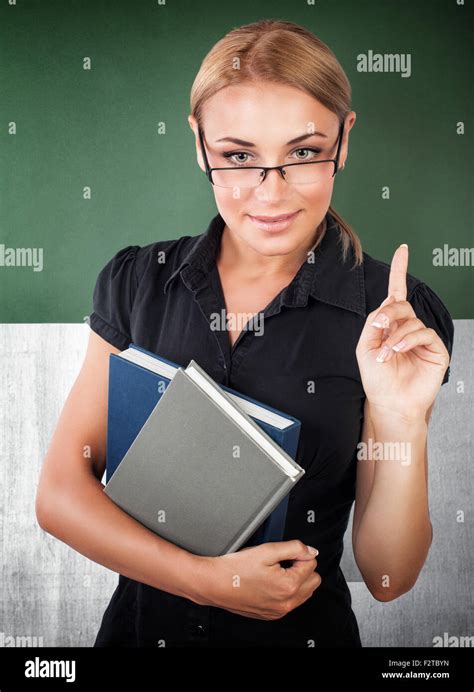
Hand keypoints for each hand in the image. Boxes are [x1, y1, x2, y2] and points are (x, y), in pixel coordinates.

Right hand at [193, 540, 320, 619]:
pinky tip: (270, 582)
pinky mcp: (271, 615)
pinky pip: (290, 603)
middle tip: (282, 562)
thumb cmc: (235, 568)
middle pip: (313, 580)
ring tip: (276, 571)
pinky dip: (286, 592)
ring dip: (296, 580)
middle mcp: (286, 602)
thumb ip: (294, 548)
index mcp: (289, 585)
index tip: (285, 554)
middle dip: (301, 568)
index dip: (299, 553)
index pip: (312, 563)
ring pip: (304, 593)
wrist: (214, 584)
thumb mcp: (267, 550)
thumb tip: (311, 551)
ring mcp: (279, 611)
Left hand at [355, 244, 449, 421]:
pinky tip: (398, 350)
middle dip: (389, 313)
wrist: (390, 402)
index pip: (396, 293)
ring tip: (386, 353)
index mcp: (390, 325)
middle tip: (380, 327)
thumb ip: (373, 323)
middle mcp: (408, 328)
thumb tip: (386, 308)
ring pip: (411, 320)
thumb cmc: (377, 379)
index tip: (403, 250)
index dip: (400, 271)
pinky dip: (408, 340)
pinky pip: (424, 333)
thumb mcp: (365, 347)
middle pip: (401, 304)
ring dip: (396, 335)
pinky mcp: (435, 349)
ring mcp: (422, 338)